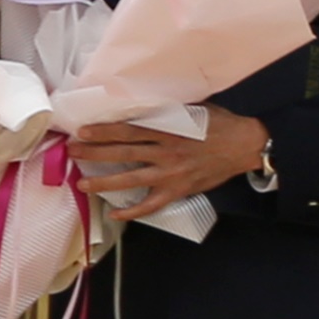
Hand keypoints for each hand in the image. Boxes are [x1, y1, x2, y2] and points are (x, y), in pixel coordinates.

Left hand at [71, 110, 268, 215]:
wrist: (246, 146)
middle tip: (72, 152)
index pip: (130, 131)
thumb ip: (170, 110)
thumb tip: (144, 104)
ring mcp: (172, 174)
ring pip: (131, 180)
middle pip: (124, 154)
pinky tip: (115, 213)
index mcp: (170, 131)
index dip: (105, 132)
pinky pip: (152, 205)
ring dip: (104, 182)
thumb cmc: (221, 125)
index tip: (83, 131)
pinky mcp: (179, 190)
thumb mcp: (196, 110)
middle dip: (95, 153)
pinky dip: (133, 211)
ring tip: (82, 183)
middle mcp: (167, 153)